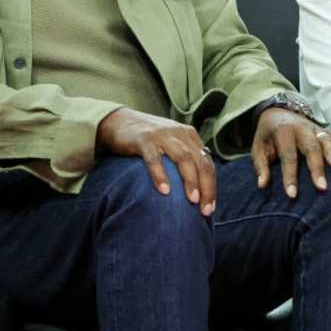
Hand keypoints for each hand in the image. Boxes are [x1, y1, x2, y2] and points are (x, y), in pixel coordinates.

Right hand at [97, 107, 217, 215]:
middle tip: (205, 210)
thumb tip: (197, 191)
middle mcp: (180, 134)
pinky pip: (154, 159)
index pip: (208, 163)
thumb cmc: (148, 140)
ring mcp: (163, 135)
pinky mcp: (144, 139)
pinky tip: (164, 191)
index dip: (211, 186)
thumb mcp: (171, 145)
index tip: (210, 208)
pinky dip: (160, 175)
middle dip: (206, 187)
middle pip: (200, 162)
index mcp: (190, 136)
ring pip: (184, 158)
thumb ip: (184, 160)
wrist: (118, 121)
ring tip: (193, 200)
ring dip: (190, 180)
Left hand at [251, 107, 330, 197]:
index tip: (292, 195)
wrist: (277, 111)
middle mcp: (301, 128)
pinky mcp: (324, 129)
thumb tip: (262, 185)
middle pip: (310, 148)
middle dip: (316, 167)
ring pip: (326, 140)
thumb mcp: (258, 148)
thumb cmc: (268, 136)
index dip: (290, 176)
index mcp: (283, 132)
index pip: (288, 156)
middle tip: (321, 187)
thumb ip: (261, 166)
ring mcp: (315, 128)